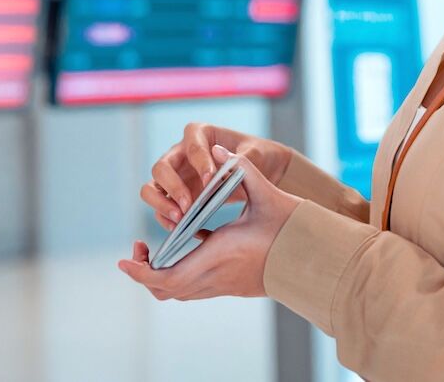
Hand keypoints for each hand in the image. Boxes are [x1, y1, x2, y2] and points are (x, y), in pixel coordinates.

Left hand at [118, 145, 300, 300]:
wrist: (317, 256)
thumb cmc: (292, 225)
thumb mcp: (267, 193)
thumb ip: (240, 169)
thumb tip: (216, 151)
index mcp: (219, 255)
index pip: (167, 277)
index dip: (140, 271)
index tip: (125, 258)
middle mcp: (217, 276)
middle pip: (166, 290)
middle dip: (145, 273)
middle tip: (141, 249)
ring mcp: (225, 286)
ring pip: (179, 292)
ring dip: (162, 274)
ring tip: (159, 249)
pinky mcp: (233, 287)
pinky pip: (195, 288)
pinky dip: (182, 273)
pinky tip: (191, 244)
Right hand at [142, 123, 290, 229]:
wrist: (261, 170)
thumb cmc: (258, 155)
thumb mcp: (258, 152)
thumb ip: (246, 158)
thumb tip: (228, 162)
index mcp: (200, 133)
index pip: (192, 143)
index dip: (199, 160)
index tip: (211, 178)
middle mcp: (181, 153)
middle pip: (161, 167)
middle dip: (172, 187)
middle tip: (189, 205)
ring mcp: (175, 176)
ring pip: (152, 188)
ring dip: (161, 204)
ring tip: (180, 220)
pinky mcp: (175, 196)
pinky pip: (160, 207)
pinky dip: (165, 218)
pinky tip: (179, 228)